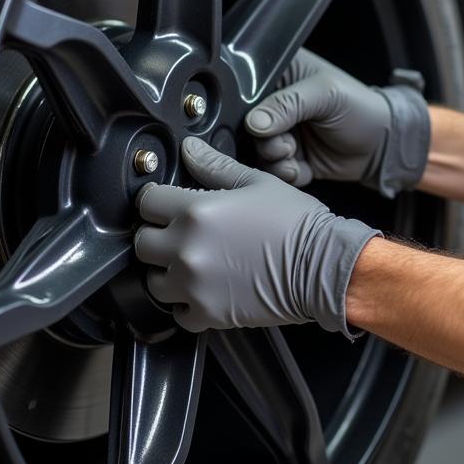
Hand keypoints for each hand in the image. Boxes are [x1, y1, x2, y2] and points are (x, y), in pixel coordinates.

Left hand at [134, 137, 379, 334]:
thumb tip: (190, 148)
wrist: (321, 266)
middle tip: (181, 232)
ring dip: (167, 271)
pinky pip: (177, 312)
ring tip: (194, 262)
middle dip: (158, 235)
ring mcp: (193, 286)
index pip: (147, 202)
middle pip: (143, 243)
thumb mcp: (257, 182)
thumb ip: (216, 167)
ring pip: (153, 281)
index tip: (167, 203)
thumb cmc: (295, 221)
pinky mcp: (206, 314)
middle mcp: (186, 249)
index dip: (157, 199)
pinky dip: (186, 303)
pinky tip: (206, 289)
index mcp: (196, 211)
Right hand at [244, 49, 430, 196]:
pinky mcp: (290, 158)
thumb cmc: (360, 107)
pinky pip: (274, 171)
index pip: (248, 90)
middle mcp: (277, 104)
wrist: (383, 144)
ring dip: (274, 160)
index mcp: (283, 75)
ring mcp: (282, 132)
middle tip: (287, 144)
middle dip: (266, 141)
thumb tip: (254, 122)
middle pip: (248, 126)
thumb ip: (288, 104)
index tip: (263, 124)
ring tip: (294, 157)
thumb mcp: (326, 94)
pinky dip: (286, 174)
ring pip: (258, 151)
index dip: (250, 110)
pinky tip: (301, 170)